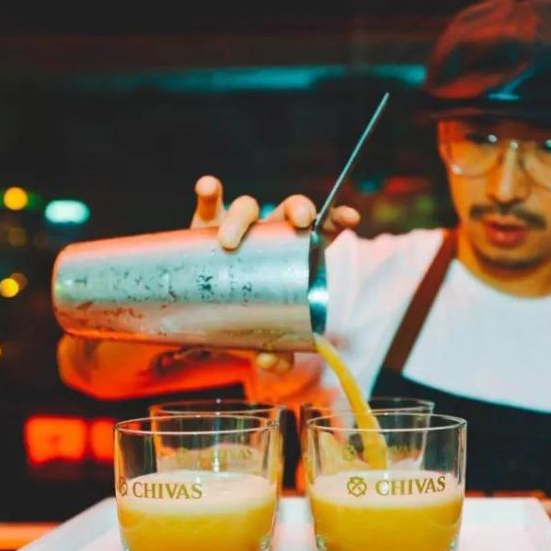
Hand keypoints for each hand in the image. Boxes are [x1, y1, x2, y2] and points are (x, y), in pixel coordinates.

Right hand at [190, 175, 359, 372]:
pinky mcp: (205, 225)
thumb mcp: (261, 336)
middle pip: (289, 210)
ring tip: (228, 241)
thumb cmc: (242, 315)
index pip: (321, 230)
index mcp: (293, 254)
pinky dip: (209, 192)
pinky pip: (208, 204)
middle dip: (298, 208)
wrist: (200, 310)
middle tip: (297, 223)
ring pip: (247, 207)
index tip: (350, 219)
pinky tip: (208, 187)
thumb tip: (275, 363)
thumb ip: (273, 353)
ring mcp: (238, 227)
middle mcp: (270, 234)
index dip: (337, 219)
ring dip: (242, 217)